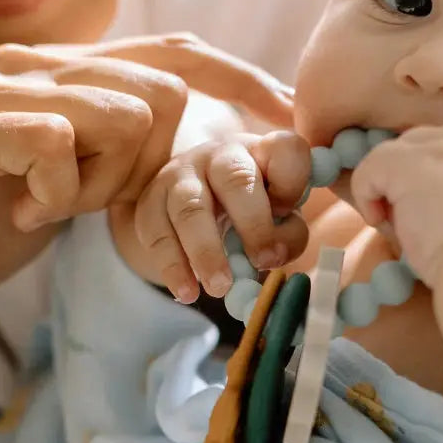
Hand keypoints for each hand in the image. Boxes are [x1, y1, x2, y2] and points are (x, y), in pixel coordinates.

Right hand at [0, 34, 292, 359]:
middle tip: (90, 200)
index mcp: (60, 67)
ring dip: (102, 184)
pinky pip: (58, 145)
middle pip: (159, 92)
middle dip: (147, 165)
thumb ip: (127, 140)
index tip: (286, 112)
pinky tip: (26, 211)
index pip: (173, 51)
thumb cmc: (1, 227)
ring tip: (52, 205)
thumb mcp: (85, 178)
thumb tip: (200, 121)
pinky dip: (59, 193)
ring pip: (118, 115)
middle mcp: (26, 63)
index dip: (236, 77)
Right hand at [133, 131, 310, 301]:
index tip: (289, 212)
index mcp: (261, 152)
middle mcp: (221, 155)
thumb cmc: (249, 212)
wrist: (197, 204)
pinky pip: (157, 234)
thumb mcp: (278, 219)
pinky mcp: (150, 200)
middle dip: (252, 224)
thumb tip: (271, 257)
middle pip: (235, 178)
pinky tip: (187, 292)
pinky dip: (173, 267)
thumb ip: (286, 235)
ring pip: (190, 207)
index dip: (291, 182)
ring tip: (219, 287)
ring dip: (206, 251)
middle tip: (262, 263)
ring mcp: (181, 174)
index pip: (284, 150)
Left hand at [351, 122, 442, 285]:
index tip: (440, 216)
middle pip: (428, 144)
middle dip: (414, 179)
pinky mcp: (411, 164)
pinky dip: (368, 194)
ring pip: (399, 154)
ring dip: (394, 189)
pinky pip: (372, 167)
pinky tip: (383, 225)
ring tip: (405, 229)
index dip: (440, 180)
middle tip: (417, 223)